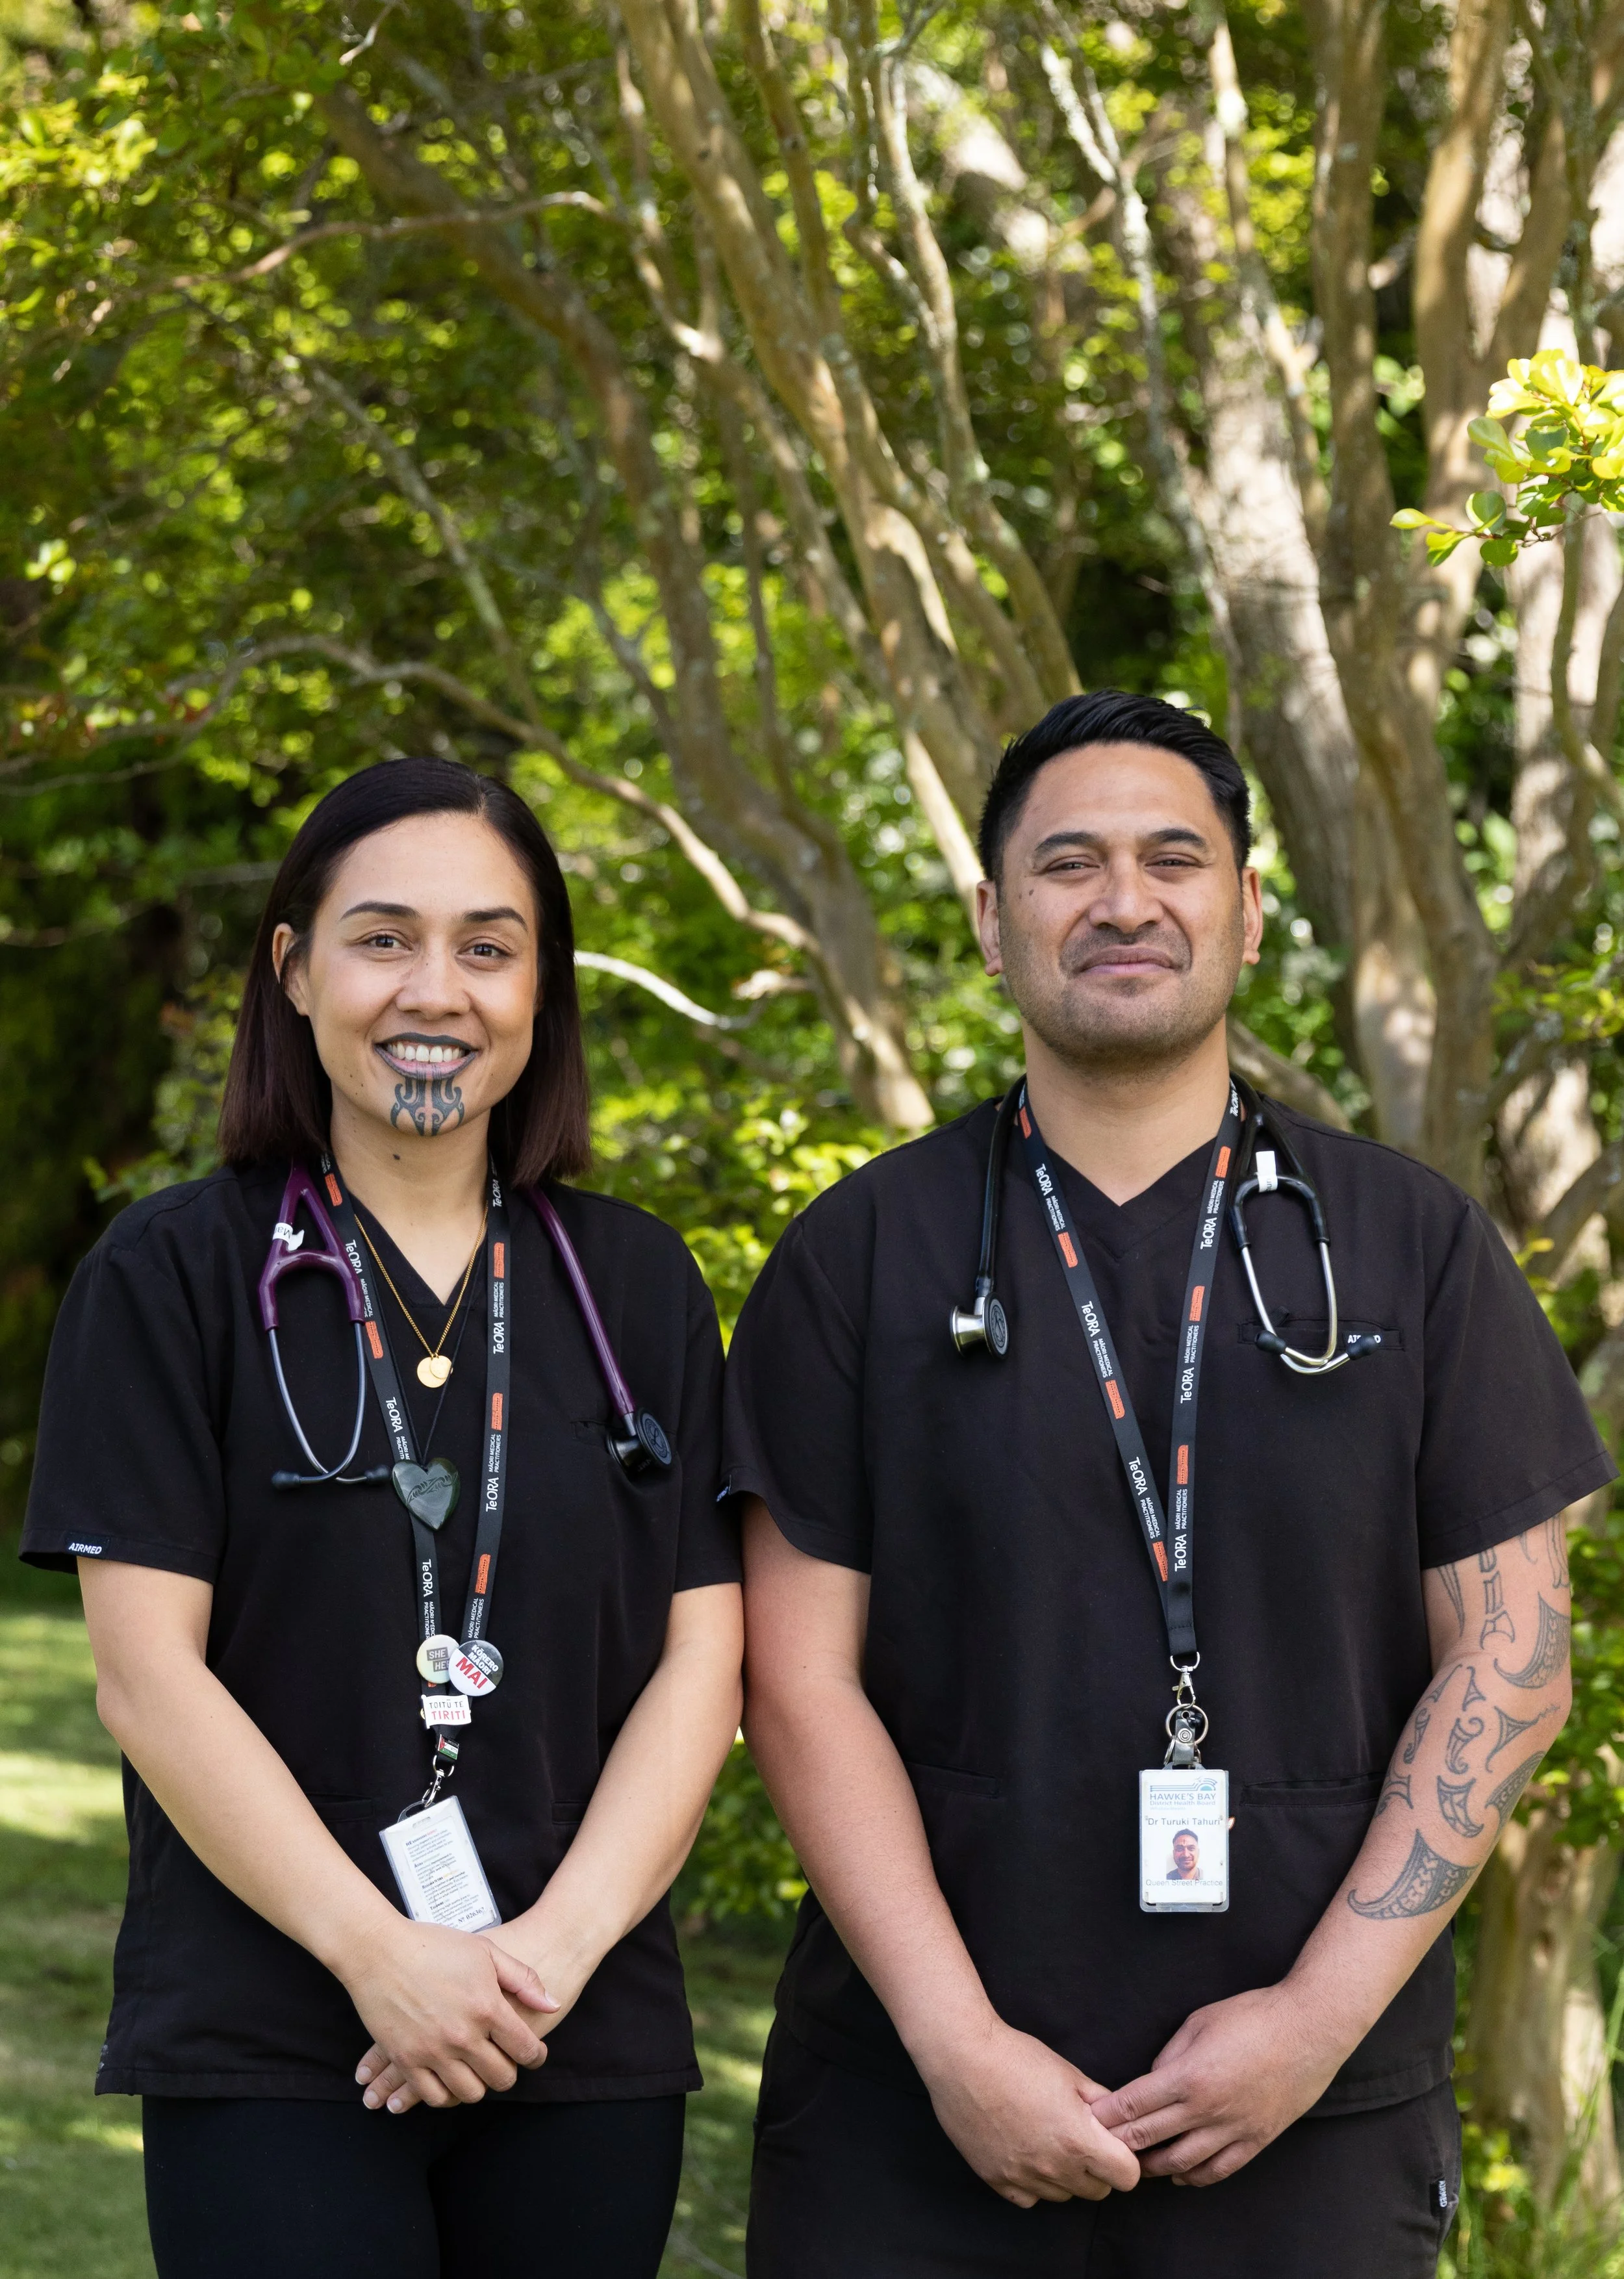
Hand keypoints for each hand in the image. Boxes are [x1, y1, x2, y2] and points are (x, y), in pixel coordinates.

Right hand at [342, 1919, 557, 2112]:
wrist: (379, 1951)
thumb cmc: (435, 1946)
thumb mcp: (486, 1951)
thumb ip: (523, 1979)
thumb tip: (552, 2004)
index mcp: (486, 2006)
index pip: (524, 2049)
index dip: (535, 2056)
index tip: (534, 2055)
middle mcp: (463, 2035)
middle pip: (501, 2078)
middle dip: (509, 2072)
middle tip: (505, 2062)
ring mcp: (433, 2051)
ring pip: (470, 2093)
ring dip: (479, 2085)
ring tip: (477, 2071)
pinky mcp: (406, 2060)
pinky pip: (433, 2096)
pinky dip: (445, 2094)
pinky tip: (448, 2079)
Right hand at [919, 2018, 1139, 2206]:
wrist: (962, 2058)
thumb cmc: (1017, 2058)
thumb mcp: (1069, 2073)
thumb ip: (1100, 2103)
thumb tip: (1118, 2120)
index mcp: (1078, 2140)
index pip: (1127, 2177)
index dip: (1125, 2159)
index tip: (1113, 2143)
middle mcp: (1053, 2168)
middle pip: (1097, 2191)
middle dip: (1097, 2168)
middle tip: (1080, 2137)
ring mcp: (1023, 2177)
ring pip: (1063, 2196)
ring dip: (1065, 2176)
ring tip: (1048, 2139)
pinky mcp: (996, 2180)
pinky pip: (1029, 2198)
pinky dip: (1033, 2183)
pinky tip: (1026, 2152)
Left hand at [1088, 1984, 1348, 2184]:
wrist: (1308, 2029)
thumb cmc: (1252, 2016)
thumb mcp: (1199, 2023)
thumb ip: (1170, 2056)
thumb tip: (1152, 2081)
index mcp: (1189, 2076)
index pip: (1135, 2105)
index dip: (1107, 2116)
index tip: (1087, 2121)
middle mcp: (1207, 2110)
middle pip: (1150, 2137)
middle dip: (1120, 2144)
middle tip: (1097, 2147)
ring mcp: (1233, 2129)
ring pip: (1182, 2163)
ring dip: (1154, 2167)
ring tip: (1134, 2165)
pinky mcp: (1256, 2140)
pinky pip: (1218, 2170)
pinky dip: (1194, 2178)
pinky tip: (1180, 2177)